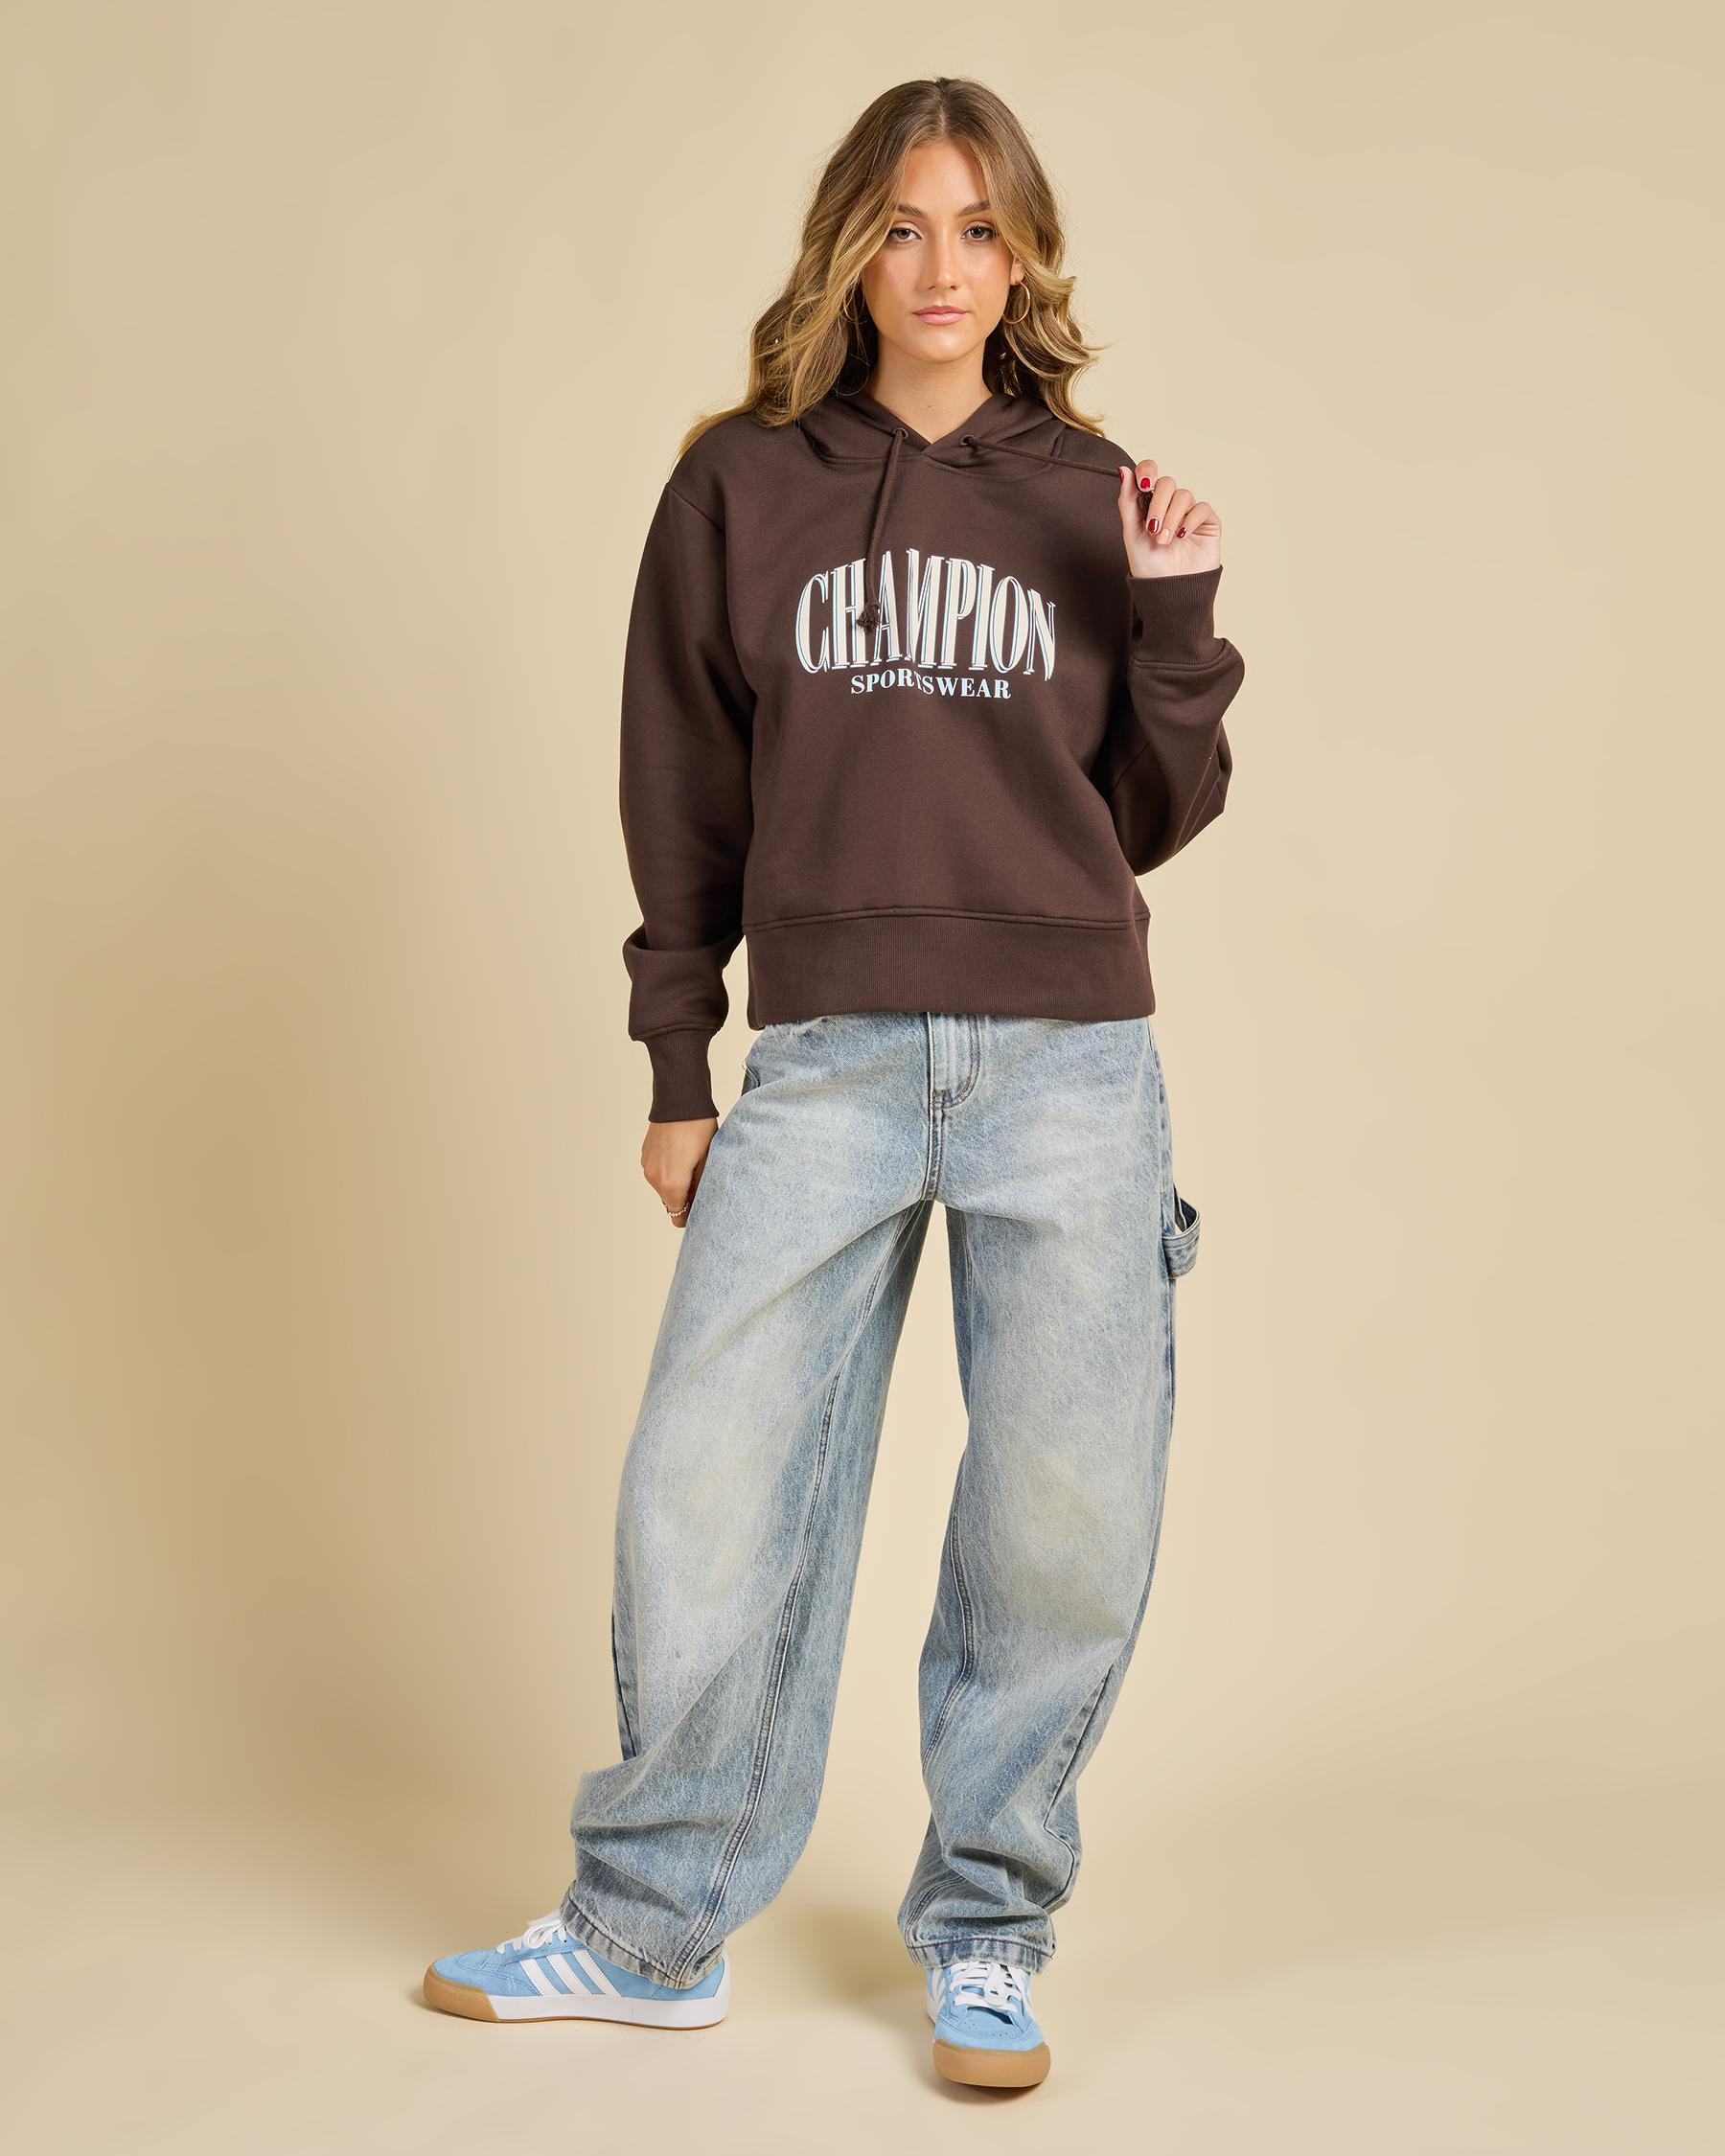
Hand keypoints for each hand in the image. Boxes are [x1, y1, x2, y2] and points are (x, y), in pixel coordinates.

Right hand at [641, 1116, 717, 1226]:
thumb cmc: (697, 1128)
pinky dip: (667, 1171)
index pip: (678, 1216)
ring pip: (663, 1187)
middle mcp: (655, 1179)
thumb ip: (701, 1186)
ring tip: (691, 1164)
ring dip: (675, 1183)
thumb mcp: (707, 1160)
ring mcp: (647, 1167)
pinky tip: (680, 1155)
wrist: (679, 1101)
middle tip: (701, 1180)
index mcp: (672, 1184)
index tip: (701, 1205)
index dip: (690, 1214)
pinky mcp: (645, 1156)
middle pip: (670, 1202)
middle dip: (684, 1197)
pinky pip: (656, 1172)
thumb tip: (699, 1201)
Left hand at [1116, 459, 1222, 578]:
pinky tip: (1183, 537)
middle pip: (1166, 483)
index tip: (1144, 485)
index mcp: (1148, 504)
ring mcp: (1188, 512)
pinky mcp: (1207, 522)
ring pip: (1183, 495)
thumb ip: (1127, 501)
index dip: (1147, 471)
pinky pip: (1201, 508)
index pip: (1149, 472)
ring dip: (1172, 518)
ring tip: (1165, 541)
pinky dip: (1190, 521)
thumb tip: (1123, 470)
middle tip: (1153, 529)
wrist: (1169, 591)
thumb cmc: (1149, 566)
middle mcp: (1169, 505)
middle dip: (1158, 505)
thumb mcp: (1132, 533)